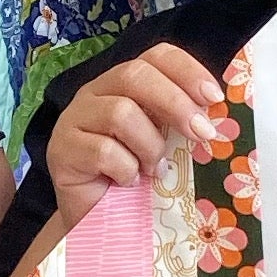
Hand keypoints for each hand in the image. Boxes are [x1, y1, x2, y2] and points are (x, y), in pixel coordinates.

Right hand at [44, 43, 224, 232]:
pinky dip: (126, 169)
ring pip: (120, 112)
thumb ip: (181, 122)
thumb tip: (215, 114)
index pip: (156, 56)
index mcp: (124, 83)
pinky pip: (103, 151)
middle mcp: (96, 92)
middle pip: (135, 75)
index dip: (187, 70)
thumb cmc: (135, 178)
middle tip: (202, 134)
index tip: (214, 98)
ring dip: (149, 146)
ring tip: (154, 170)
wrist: (96, 220)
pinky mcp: (62, 150)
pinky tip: (128, 182)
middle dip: (176, 103)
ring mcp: (74, 118)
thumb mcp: (164, 143)